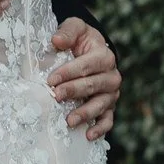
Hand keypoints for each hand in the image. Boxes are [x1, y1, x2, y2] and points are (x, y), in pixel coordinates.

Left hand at [49, 18, 118, 141]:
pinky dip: (101, 128)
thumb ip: (67, 31)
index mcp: (104, 56)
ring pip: (102, 104)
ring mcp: (111, 93)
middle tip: (55, 96)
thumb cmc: (79, 39)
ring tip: (69, 121)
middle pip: (93, 85)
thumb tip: (56, 40)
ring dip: (86, 113)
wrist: (90, 50)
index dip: (69, 72)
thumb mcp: (75, 28)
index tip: (51, 80)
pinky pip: (108, 119)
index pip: (87, 65)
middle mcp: (112, 76)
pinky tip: (88, 136)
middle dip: (73, 91)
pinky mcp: (109, 106)